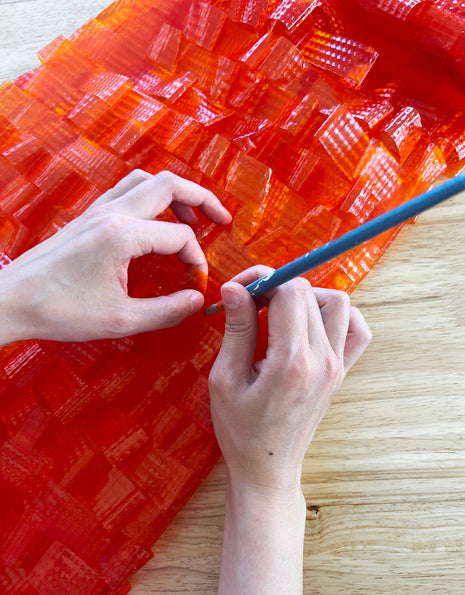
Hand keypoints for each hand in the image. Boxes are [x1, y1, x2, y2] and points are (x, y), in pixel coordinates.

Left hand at [0, 170, 230, 345]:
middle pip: (168, 184)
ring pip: (146, 181)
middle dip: (202, 199)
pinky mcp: (87, 217)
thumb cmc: (59, 310)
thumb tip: (196, 299)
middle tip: (221, 218)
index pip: (179, 237)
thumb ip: (166, 310)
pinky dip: (150, 198)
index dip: (197, 260)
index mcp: (122, 236)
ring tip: (190, 219)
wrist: (12, 300)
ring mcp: (97, 211)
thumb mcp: (120, 320)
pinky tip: (154, 222)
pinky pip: (126, 191)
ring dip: (174, 194)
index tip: (195, 284)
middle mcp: (111, 214)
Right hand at [209, 265, 371, 497]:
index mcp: (292, 360)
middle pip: (309, 292)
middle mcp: (323, 359)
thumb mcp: (225, 379)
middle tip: (251, 302)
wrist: (268, 468)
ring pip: (338, 302)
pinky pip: (357, 329)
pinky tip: (311, 325)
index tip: (239, 292)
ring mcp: (337, 365)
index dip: (262, 280)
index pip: (290, 289)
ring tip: (279, 314)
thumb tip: (235, 289)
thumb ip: (237, 329)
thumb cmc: (240, 430)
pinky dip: (338, 316)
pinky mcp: (341, 372)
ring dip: (307, 297)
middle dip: (277, 286)